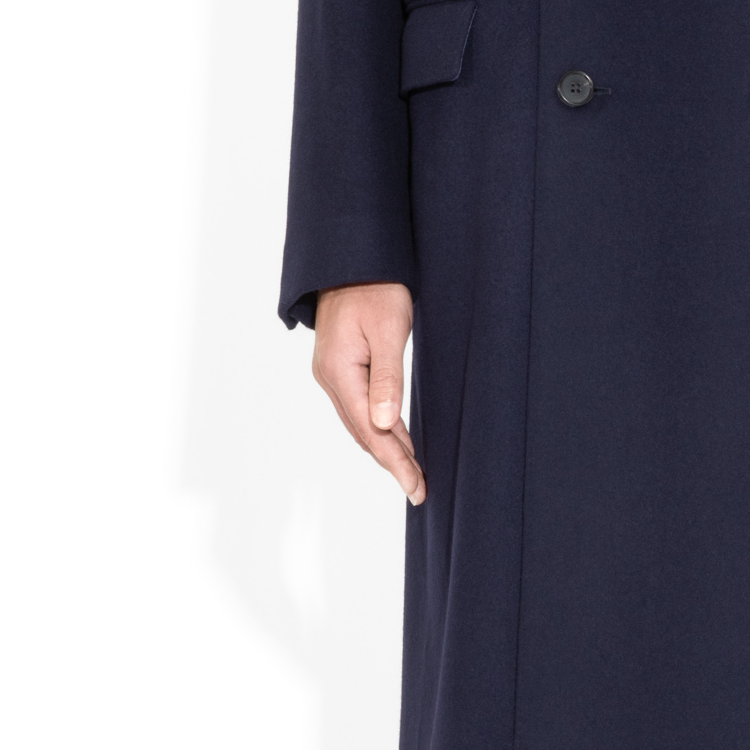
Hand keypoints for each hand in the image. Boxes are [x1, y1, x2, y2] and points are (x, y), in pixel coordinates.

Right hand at [312, 283, 422, 504]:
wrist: (352, 258)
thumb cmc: (376, 287)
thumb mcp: (389, 330)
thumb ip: (387, 378)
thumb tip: (386, 425)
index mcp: (339, 373)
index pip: (372, 431)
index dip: (396, 462)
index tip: (416, 487)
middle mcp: (329, 378)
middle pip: (363, 433)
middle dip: (393, 463)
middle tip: (419, 490)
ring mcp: (331, 374)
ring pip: (360, 423)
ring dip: (386, 448)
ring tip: (411, 473)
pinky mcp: (339, 367)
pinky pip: (359, 407)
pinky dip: (379, 427)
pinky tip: (396, 437)